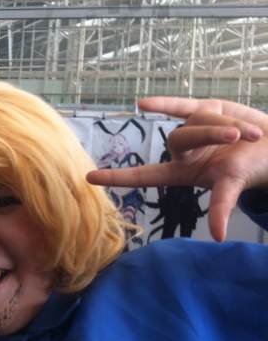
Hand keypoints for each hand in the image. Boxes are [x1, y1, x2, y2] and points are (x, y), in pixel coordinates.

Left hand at [86, 97, 267, 241]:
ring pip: (194, 121)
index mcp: (183, 173)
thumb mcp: (234, 185)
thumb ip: (222, 206)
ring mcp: (191, 129)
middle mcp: (183, 152)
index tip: (90, 178)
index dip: (118, 177)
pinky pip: (180, 105)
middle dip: (210, 135)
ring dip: (223, 125)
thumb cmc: (252, 169)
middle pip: (179, 139)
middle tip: (237, 138)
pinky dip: (164, 103)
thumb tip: (219, 237)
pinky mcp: (204, 109)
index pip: (144, 176)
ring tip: (250, 133)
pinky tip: (143, 104)